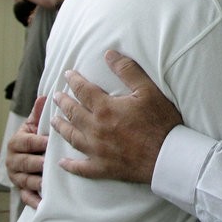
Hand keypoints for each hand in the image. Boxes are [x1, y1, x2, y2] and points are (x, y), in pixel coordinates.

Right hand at [7, 95, 48, 207]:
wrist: (26, 156)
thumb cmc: (34, 137)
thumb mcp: (34, 125)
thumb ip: (38, 114)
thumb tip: (45, 97)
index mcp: (16, 142)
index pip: (26, 142)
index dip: (38, 142)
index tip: (50, 142)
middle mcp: (13, 160)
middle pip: (25, 163)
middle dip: (37, 163)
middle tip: (49, 163)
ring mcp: (16, 177)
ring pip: (25, 180)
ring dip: (36, 182)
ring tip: (48, 182)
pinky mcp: (21, 190)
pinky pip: (26, 198)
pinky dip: (34, 201)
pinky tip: (44, 203)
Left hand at [52, 50, 182, 183]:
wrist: (167, 156)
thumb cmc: (160, 121)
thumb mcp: (148, 90)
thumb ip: (127, 70)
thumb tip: (109, 54)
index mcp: (105, 108)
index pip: (83, 90)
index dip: (74, 81)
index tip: (67, 75)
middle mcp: (95, 129)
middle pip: (73, 113)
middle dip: (63, 102)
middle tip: (55, 96)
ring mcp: (97, 150)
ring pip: (72, 137)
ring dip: (61, 127)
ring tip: (54, 121)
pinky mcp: (103, 168)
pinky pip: (80, 168)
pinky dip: (69, 165)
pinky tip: (61, 162)